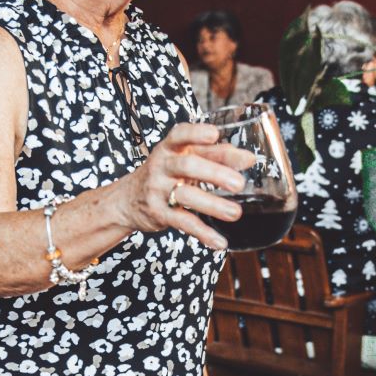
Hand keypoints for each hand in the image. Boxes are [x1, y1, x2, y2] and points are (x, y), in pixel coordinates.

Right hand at [118, 122, 254, 251]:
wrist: (127, 199)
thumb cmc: (166, 174)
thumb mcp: (185, 158)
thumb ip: (216, 155)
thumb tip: (249, 159)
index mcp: (170, 148)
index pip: (180, 134)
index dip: (196, 133)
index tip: (213, 134)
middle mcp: (162, 165)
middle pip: (187, 165)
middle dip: (215, 173)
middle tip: (239, 184)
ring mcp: (158, 190)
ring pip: (185, 195)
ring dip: (212, 204)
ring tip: (235, 213)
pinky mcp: (158, 213)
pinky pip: (182, 222)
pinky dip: (203, 233)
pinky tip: (219, 242)